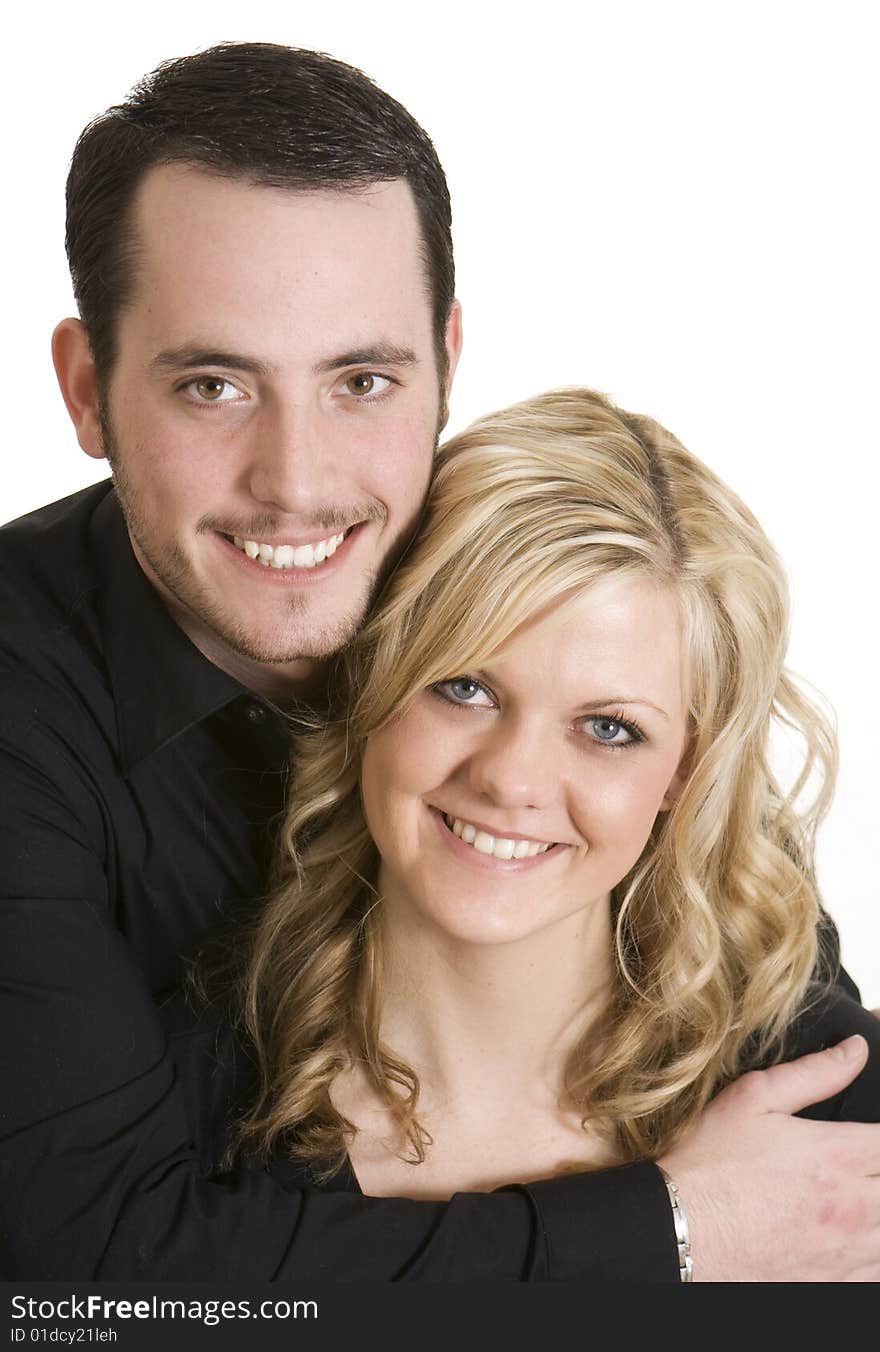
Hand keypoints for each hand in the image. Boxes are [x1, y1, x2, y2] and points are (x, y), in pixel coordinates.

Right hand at [659, 1035, 878, 1281]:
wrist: (678, 1231)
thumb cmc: (710, 1163)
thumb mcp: (753, 1099)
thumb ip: (813, 1073)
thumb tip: (855, 1050)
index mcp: (836, 1156)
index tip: (872, 1133)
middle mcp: (852, 1207)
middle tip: (864, 1160)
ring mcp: (847, 1251)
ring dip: (879, 1206)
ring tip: (860, 1193)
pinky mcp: (835, 1283)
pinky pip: (878, 1271)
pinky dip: (875, 1248)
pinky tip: (858, 1232)